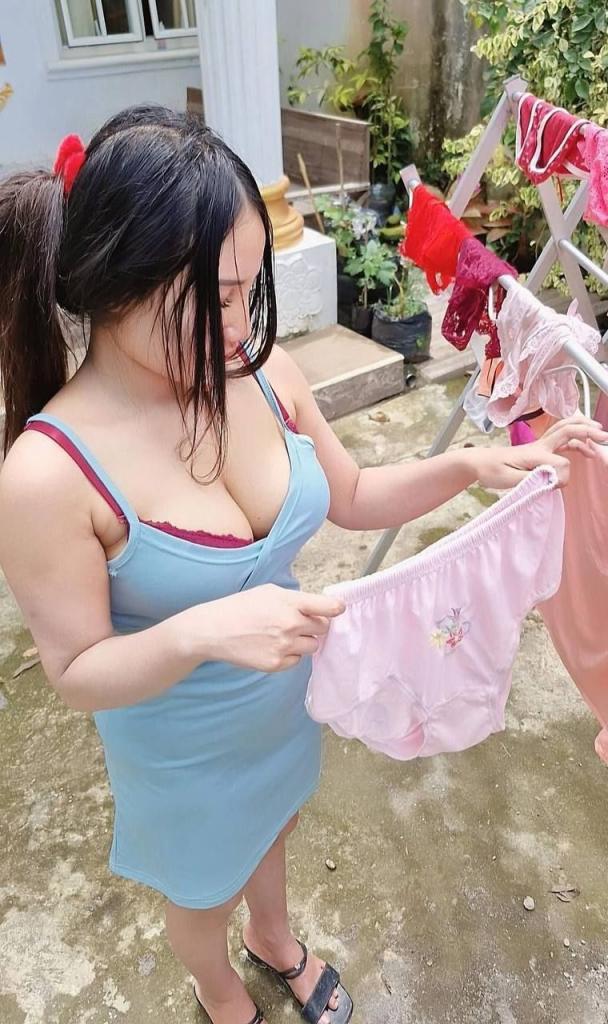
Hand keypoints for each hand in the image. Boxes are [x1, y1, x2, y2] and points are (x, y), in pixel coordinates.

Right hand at [200, 584, 344, 671]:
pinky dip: (290, 655)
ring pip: (312, 647)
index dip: (336, 609)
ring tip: (283, 635)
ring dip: (304, 641)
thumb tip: (320, 609)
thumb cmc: (241, 607)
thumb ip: (296, 600)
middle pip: (323, 629)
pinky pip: (297, 661)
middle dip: (315, 625)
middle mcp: (290, 624)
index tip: (338, 610)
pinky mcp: (276, 664)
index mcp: (290, 602)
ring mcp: (284, 646)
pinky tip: (273, 646)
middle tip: (298, 622)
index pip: (328, 607)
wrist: (213, 630)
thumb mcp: (269, 592)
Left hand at [471, 413, 607, 489]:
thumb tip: (552, 479)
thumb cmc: (490, 471)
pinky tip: (584, 449)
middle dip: (587, 431)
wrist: (478, 462)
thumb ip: (531, 480)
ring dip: (584, 431)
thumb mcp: (508, 480)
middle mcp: (539, 445)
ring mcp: (540, 445)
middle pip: (567, 429)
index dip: (562, 476)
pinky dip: (576, 440)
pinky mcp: (539, 449)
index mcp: (533, 453)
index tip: (555, 487)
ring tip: (600, 437)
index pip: (560, 463)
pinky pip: (561, 440)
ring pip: (565, 430)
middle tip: (604, 437)